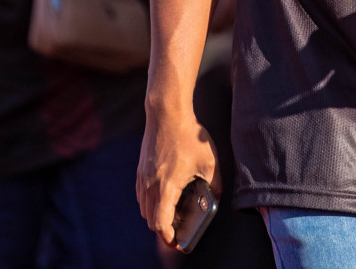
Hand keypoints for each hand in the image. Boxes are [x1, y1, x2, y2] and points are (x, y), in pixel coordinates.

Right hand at [137, 108, 218, 247]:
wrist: (166, 113)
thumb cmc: (189, 136)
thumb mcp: (210, 162)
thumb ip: (215, 184)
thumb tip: (215, 199)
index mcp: (166, 186)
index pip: (160, 223)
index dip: (168, 237)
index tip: (177, 242)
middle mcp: (150, 185)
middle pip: (151, 220)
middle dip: (164, 229)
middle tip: (178, 232)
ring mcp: (143, 178)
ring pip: (144, 208)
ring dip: (156, 216)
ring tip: (172, 215)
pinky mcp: (140, 170)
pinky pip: (142, 196)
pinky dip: (151, 203)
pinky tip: (165, 197)